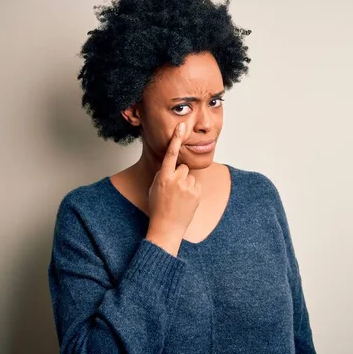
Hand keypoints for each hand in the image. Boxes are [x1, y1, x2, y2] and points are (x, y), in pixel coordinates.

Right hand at [145, 122, 200, 255]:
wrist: (168, 226)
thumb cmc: (158, 207)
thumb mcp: (155, 188)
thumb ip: (164, 174)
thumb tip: (172, 166)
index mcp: (164, 177)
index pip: (170, 154)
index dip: (176, 139)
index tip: (181, 127)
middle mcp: (176, 180)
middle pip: (182, 167)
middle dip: (179, 175)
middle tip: (174, 190)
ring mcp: (188, 186)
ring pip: (189, 176)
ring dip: (186, 183)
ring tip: (179, 197)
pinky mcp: (197, 193)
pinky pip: (195, 185)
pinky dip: (191, 190)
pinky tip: (185, 201)